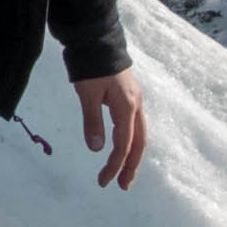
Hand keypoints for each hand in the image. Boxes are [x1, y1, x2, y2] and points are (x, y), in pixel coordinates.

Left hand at [77, 66, 151, 188]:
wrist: (98, 41)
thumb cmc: (91, 67)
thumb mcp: (87, 95)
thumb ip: (92, 121)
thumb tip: (96, 149)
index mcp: (127, 107)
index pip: (123, 145)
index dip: (114, 166)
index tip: (102, 181)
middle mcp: (136, 106)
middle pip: (139, 143)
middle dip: (131, 166)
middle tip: (122, 186)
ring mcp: (136, 101)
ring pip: (140, 135)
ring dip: (133, 155)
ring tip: (125, 173)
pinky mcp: (131, 97)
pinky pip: (136, 125)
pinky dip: (132, 141)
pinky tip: (124, 148)